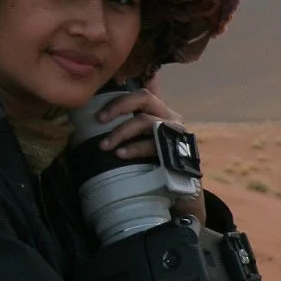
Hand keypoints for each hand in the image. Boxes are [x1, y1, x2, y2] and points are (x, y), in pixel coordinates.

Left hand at [94, 83, 205, 221]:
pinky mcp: (177, 147)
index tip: (98, 112)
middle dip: (118, 107)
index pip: (139, 94)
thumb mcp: (144, 140)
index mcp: (160, 111)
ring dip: (121, 132)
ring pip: (145, 121)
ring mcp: (175, 131)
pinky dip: (134, 148)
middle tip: (99, 119)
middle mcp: (170, 117)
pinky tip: (120, 154)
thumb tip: (98, 124)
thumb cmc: (156, 161)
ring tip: (105, 146)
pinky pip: (153, 144)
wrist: (182, 187)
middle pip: (144, 99)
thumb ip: (130, 129)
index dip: (119, 97)